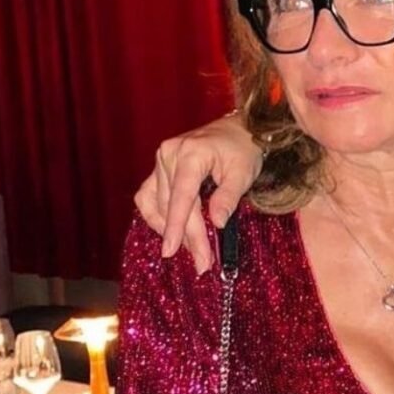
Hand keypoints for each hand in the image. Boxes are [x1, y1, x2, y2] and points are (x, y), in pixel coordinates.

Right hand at [133, 113, 260, 272]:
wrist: (239, 129)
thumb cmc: (244, 150)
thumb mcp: (243, 173)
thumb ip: (228, 197)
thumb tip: (216, 224)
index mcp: (190, 154)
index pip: (181, 197)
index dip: (177, 226)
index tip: (172, 251)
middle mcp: (169, 155)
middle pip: (172, 205)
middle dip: (186, 237)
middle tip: (202, 264)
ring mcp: (161, 161)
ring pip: (156, 203)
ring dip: (171, 230)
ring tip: (190, 250)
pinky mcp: (159, 168)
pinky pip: (149, 196)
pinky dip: (157, 216)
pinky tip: (171, 231)